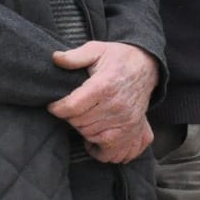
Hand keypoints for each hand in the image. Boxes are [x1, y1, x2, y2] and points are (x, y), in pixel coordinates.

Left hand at [49, 41, 158, 163]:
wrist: (145, 67)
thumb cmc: (117, 58)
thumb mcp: (96, 50)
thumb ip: (75, 56)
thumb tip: (55, 58)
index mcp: (104, 85)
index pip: (72, 107)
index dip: (57, 108)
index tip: (54, 105)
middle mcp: (117, 105)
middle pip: (79, 123)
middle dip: (69, 118)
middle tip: (71, 110)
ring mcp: (126, 120)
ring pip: (91, 136)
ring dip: (82, 130)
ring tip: (82, 119)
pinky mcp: (133, 130)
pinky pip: (111, 150)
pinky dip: (99, 148)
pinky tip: (94, 138)